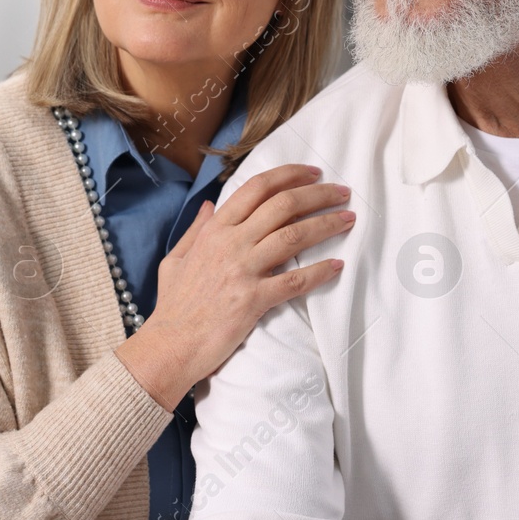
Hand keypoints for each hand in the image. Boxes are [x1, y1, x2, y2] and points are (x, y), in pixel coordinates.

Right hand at [115, 163, 351, 409]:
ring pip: (295, 236)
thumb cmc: (173, 305)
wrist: (170, 346)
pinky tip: (337, 266)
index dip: (290, 175)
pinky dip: (320, 272)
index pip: (257, 188)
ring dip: (327, 224)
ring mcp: (243, 271)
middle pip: (283, 205)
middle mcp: (231, 243)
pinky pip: (295, 282)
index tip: (313, 173)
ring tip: (348, 219)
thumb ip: (195, 230)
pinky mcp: (254, 300)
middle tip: (342, 192)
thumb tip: (210, 205)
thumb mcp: (175, 258)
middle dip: (318, 194)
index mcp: (214, 230)